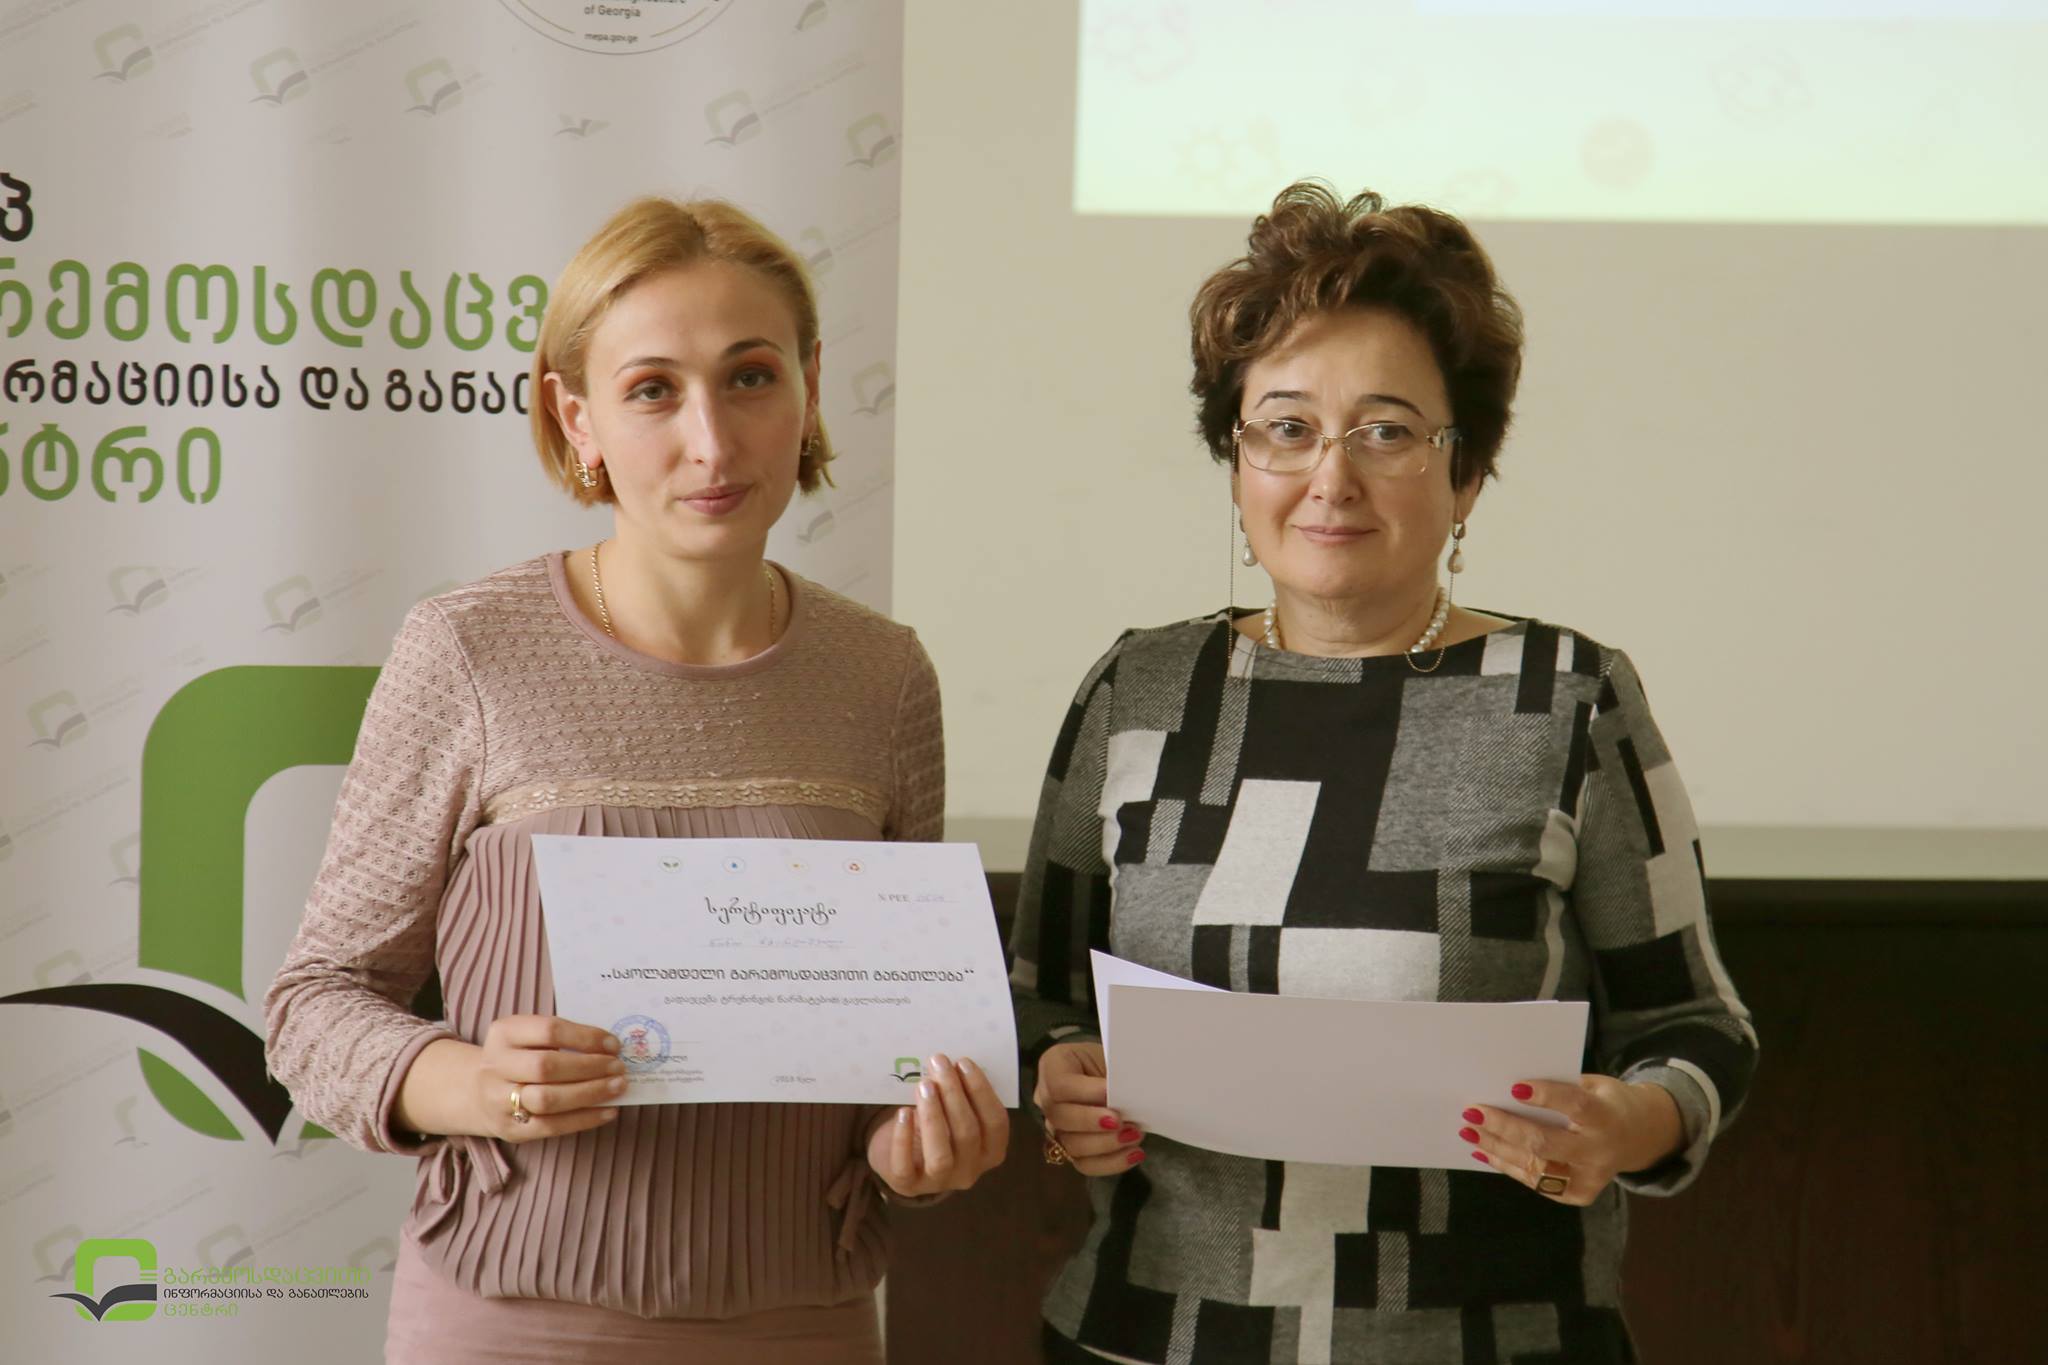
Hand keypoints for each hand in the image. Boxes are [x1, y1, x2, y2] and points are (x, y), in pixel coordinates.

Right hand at [471, 1014, 625, 1142]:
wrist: (479, 1092)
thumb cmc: (520, 1058)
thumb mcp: (529, 1037)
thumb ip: (563, 1038)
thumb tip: (610, 1049)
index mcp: (504, 1033)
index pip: (549, 1031)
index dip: (585, 1037)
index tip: (613, 1044)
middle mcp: (495, 1066)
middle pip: (546, 1066)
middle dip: (589, 1067)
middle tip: (618, 1068)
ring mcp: (498, 1100)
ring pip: (548, 1099)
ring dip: (589, 1093)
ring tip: (617, 1087)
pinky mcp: (510, 1129)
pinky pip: (551, 1126)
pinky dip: (584, 1119)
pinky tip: (608, 1111)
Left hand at [866, 1053, 1009, 1197]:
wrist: (899, 1156)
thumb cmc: (935, 1124)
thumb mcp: (954, 1111)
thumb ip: (961, 1093)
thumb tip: (952, 1064)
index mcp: (991, 1151)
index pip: (996, 1123)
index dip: (982, 1092)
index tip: (964, 1062)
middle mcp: (970, 1171)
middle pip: (968, 1134)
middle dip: (953, 1094)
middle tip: (939, 1063)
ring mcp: (939, 1182)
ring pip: (940, 1155)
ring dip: (933, 1116)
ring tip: (924, 1085)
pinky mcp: (907, 1185)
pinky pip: (905, 1166)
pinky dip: (904, 1138)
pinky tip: (902, 1112)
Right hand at [1035, 1041, 1144, 1175]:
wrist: (1113, 1077)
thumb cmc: (1112, 1061)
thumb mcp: (1112, 1057)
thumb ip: (1115, 1075)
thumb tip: (1127, 1096)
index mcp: (1054, 1066)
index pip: (1059, 1085)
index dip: (1086, 1093)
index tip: (1112, 1094)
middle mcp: (1047, 1098)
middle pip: (1060, 1118)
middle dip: (1094, 1123)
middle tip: (1123, 1122)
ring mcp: (1056, 1127)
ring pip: (1071, 1145)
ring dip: (1106, 1144)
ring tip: (1134, 1135)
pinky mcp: (1071, 1150)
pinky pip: (1085, 1164)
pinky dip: (1112, 1162)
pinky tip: (1134, 1153)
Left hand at [1458, 1076, 1683, 1205]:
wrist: (1639, 1136)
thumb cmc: (1605, 1101)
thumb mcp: (1594, 1085)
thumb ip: (1561, 1086)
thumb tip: (1509, 1088)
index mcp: (1606, 1117)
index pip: (1576, 1106)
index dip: (1546, 1097)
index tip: (1514, 1087)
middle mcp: (1600, 1152)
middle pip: (1546, 1143)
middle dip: (1505, 1127)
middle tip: (1473, 1112)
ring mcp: (1590, 1178)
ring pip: (1535, 1168)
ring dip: (1497, 1148)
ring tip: (1469, 1131)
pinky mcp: (1579, 1195)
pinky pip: (1537, 1183)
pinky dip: (1507, 1165)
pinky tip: (1485, 1150)